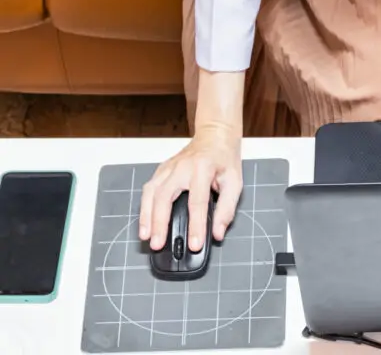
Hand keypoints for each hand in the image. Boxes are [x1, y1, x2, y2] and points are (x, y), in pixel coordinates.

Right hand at [138, 125, 242, 251]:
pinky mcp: (162, 169)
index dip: (196, 226)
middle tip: (157, 244)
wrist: (215, 136)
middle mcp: (182, 167)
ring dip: (147, 216)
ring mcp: (169, 167)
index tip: (194, 244)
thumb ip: (227, 208)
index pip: (198, 202)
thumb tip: (218, 232)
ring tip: (146, 237)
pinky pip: (149, 189)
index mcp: (203, 168)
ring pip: (151, 192)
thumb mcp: (235, 181)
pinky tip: (146, 221)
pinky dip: (145, 207)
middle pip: (165, 196)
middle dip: (160, 223)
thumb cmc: (224, 158)